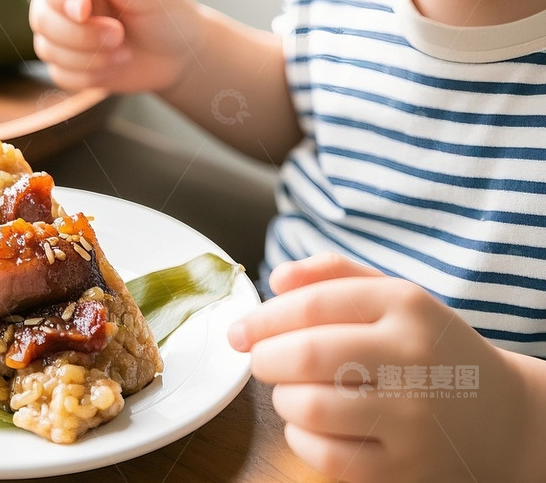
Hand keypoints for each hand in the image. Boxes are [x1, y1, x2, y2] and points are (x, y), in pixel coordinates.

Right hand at [30, 0, 203, 94]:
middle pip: (43, 19)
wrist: (178, 55)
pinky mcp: (66, 64)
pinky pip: (61, 75)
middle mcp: (63, 1)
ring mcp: (61, 34)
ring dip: (90, 57)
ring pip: (48, 50)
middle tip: (119, 36)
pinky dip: (91, 76)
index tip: (84, 12)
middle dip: (83, 35)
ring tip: (124, 51)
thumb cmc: (165, 13)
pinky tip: (115, 65)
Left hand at [228, 253, 531, 482]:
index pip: (314, 303)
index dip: (264, 316)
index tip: (239, 328)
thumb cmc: (427, 345)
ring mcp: (410, 417)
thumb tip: (277, 278)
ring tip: (289, 389)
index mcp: (404, 304)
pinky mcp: (405, 468)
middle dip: (264, 357)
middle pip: (307, 354)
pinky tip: (307, 423)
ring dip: (282, 397)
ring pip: (311, 407)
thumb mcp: (393, 294)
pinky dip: (300, 438)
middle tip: (258, 359)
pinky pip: (328, 457)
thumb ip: (333, 274)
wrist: (499, 415)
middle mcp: (411, 357)